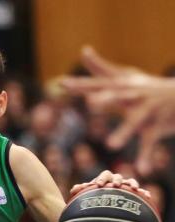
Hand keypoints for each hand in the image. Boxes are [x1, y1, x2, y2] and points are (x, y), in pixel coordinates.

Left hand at [61, 47, 174, 174]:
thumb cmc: (148, 87)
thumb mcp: (126, 77)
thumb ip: (102, 68)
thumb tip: (84, 50)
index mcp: (123, 86)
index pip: (98, 84)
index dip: (81, 84)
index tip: (62, 84)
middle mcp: (135, 95)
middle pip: (120, 96)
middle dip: (108, 99)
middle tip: (92, 103)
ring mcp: (148, 111)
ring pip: (136, 122)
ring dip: (124, 133)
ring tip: (110, 146)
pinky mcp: (159, 126)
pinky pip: (151, 142)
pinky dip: (147, 156)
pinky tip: (143, 170)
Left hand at [69, 170, 150, 198]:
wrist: (106, 202)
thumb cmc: (96, 196)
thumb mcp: (88, 194)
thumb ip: (82, 190)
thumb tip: (73, 190)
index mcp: (106, 178)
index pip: (105, 174)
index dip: (102, 179)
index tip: (98, 185)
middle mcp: (117, 180)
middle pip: (118, 177)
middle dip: (117, 180)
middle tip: (115, 185)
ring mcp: (127, 186)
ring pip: (131, 182)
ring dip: (132, 183)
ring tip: (134, 188)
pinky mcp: (134, 193)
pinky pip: (141, 192)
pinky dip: (144, 192)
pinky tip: (147, 196)